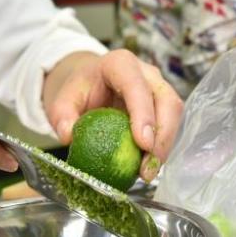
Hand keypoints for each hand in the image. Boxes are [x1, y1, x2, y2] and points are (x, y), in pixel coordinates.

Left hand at [42, 50, 183, 181]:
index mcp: (120, 64)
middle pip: (166, 100)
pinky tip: (149, 167)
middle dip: (162, 136)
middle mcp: (146, 73)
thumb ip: (61, 115)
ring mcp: (158, 87)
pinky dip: (162, 148)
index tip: (143, 144)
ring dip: (165, 146)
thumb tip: (68, 135)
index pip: (137, 86)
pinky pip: (171, 125)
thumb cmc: (80, 90)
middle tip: (148, 168)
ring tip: (148, 173)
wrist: (91, 84)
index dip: (143, 113)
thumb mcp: (63, 99)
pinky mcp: (164, 105)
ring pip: (174, 114)